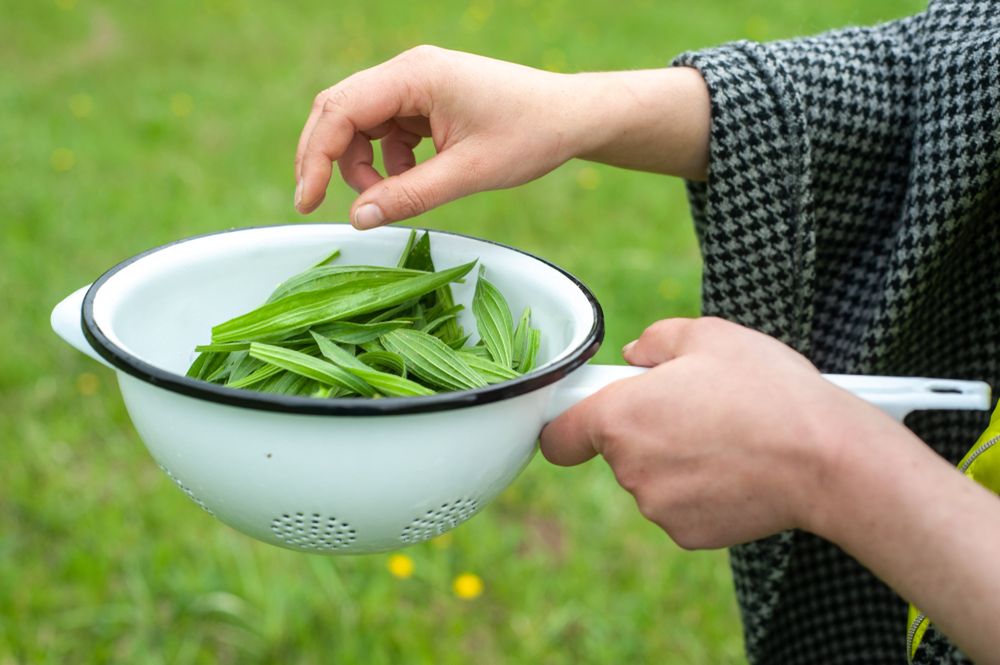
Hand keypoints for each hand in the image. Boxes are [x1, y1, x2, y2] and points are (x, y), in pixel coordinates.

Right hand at [295, 46, 709, 226]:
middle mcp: (408, 72)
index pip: (341, 110)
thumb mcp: (468, 173)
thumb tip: (358, 220)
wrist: (571, 117)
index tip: (306, 202)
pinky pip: (386, 132)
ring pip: (361, 125)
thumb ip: (410, 196)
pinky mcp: (426, 102)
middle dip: (325, 158)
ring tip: (389, 197)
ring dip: (362, 165)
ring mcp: (416, 85)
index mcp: (415, 75)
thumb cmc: (529, 136)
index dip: (314, 156)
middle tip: (315, 204)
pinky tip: (412, 182)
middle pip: (340, 111)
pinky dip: (387, 162)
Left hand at [540, 317, 900, 548]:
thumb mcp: (709, 336)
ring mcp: (657, 506)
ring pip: (652, 477)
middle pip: (618, 449)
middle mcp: (628, 468)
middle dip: (646, 429)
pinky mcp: (687, 534)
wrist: (825, 459)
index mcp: (619, 417)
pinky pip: (680, 505)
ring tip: (728, 436)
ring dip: (675, 460)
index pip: (560, 435)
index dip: (569, 421)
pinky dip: (700, 490)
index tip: (587, 413)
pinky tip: (738, 469)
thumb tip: (635, 354)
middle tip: (695, 407)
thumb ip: (656, 341)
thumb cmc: (766, 391)